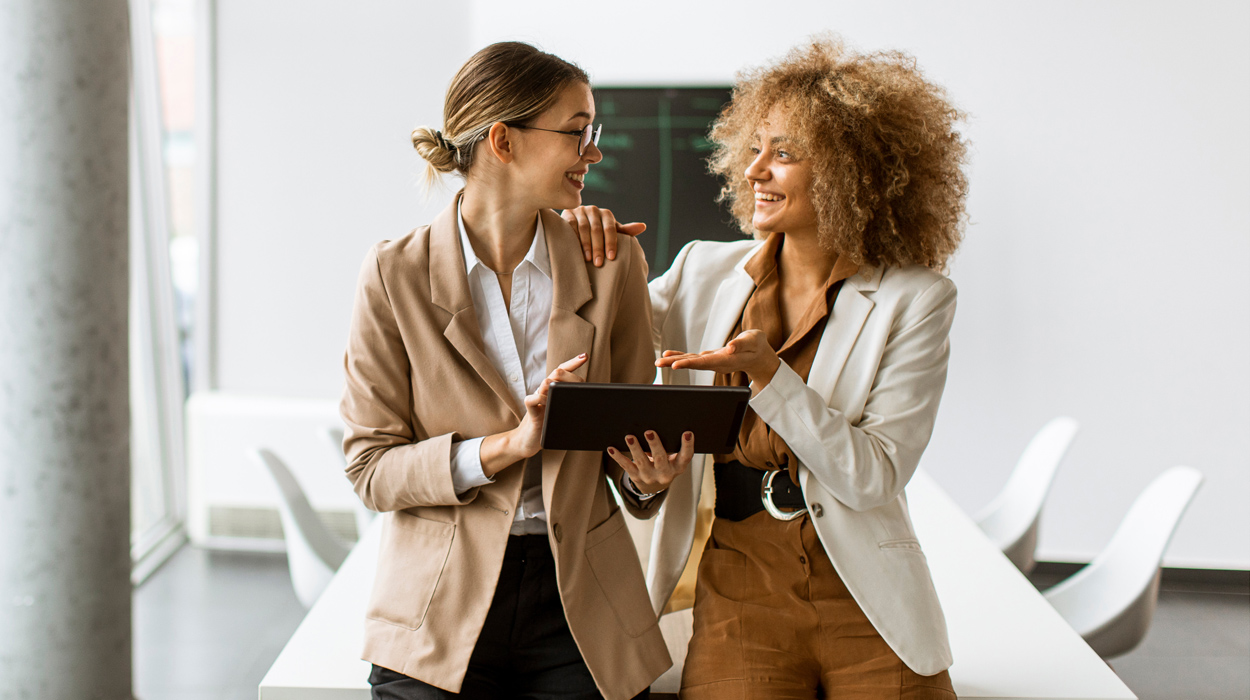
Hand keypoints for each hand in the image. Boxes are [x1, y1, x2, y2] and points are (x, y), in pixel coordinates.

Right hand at [480, 354, 587, 476]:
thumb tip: (589, 400)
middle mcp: (544, 392)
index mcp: (553, 391)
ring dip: (555, 385)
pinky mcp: (531, 413)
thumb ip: (570, 404)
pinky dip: (540, 399)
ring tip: (561, 390)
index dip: (573, 363)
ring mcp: (537, 401)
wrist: (528, 442)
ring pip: (545, 383)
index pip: (562, 372)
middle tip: (577, 385)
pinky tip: (546, 403)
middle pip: (556, 374)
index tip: (584, 356)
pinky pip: (532, 400)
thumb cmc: (548, 426)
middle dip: (568, 375)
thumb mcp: (562, 413)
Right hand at [560, 205, 645, 266]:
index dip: (611, 243)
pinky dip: (573, 236)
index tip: (611, 258)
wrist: (578, 228)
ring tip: (588, 259)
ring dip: (586, 244)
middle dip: (598, 247)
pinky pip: (570, 225)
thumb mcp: (612, 233)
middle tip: (599, 263)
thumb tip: (643, 226)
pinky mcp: (567, 214)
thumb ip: (626, 231)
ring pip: (584, 228)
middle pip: (597, 229)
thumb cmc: (599, 233)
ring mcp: (580, 211)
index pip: (610, 229)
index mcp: (606, 214)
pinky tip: (575, 249)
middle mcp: (593, 210)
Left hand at [606, 430, 694, 494]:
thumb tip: (658, 423)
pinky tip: (612, 448)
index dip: (688, 445)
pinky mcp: (636, 477)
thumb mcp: (673, 459)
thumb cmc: (665, 464)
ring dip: (634, 448)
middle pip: (660, 458)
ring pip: (641, 461)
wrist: (654, 486)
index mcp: (677, 466)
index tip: (688, 433)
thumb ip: (670, 445)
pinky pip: (626, 466)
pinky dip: (618, 457)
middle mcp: (664, 473)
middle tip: (649, 432)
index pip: (685, 456)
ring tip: (629, 437)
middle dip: (654, 444)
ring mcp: (649, 476)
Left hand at [655, 329, 780, 386]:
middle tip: (658, 363)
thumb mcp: (753, 341)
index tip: (675, 366)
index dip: (689, 364)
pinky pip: (693, 359)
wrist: (759, 355)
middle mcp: (716, 363)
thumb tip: (730, 347)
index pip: (704, 363)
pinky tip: (670, 356)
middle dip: (675, 364)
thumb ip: (742, 344)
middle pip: (693, 364)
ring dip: (674, 362)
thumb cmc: (756, 346)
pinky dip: (681, 357)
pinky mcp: (710, 358)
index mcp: (726, 360)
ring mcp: (712, 362)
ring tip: (659, 361)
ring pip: (691, 362)